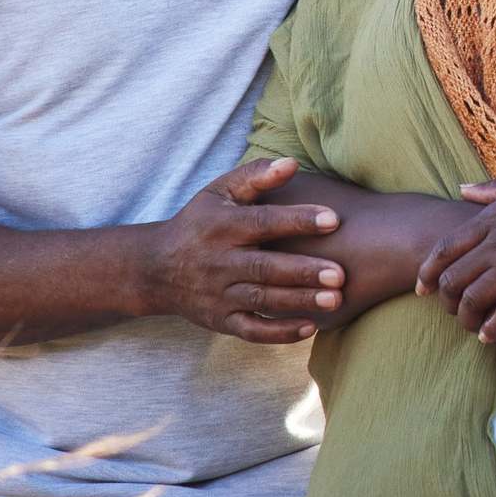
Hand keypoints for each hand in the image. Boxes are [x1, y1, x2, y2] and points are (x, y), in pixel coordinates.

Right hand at [136, 157, 342, 344]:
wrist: (155, 269)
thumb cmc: (200, 222)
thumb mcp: (219, 192)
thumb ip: (256, 175)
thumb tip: (292, 163)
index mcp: (222, 227)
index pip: (262, 222)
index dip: (297, 220)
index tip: (333, 219)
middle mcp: (219, 262)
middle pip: (265, 267)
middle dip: (303, 272)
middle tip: (340, 275)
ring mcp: (219, 295)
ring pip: (262, 300)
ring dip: (299, 302)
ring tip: (335, 300)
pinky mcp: (220, 321)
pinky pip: (251, 330)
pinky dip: (279, 333)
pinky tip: (310, 328)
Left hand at [431, 174, 495, 351]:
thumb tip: (462, 189)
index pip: (447, 246)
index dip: (429, 270)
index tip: (423, 288)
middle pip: (454, 275)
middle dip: (446, 299)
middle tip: (449, 314)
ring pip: (475, 296)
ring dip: (467, 318)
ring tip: (470, 328)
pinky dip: (494, 328)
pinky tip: (491, 337)